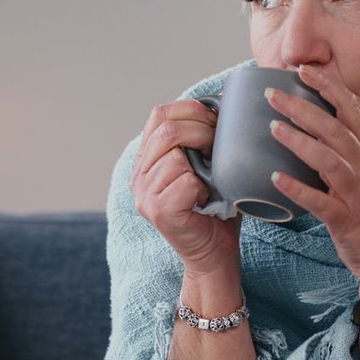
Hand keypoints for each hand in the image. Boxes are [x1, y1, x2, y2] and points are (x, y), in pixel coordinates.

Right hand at [131, 99, 242, 275]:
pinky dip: (204, 187)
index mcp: (147, 159)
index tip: (215, 121)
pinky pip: (185, 181)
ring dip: (204, 163)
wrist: (214, 253)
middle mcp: (138, 175)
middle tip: (220, 147)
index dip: (191, 110)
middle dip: (202, 131)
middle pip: (167, 130)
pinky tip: (207, 199)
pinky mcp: (158, 211)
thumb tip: (218, 105)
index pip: (159, 114)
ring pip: (175, 155)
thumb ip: (198, 139)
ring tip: (213, 179)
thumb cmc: (215, 208)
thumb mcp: (204, 165)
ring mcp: (144, 194)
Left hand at [265, 63, 359, 282]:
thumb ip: (343, 148)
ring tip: (272, 128)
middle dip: (303, 108)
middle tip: (272, 94)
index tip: (302, 70)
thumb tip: (309, 125)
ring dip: (300, 142)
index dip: (328, 87)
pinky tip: (276, 179)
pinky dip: (299, 189)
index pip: (350, 109)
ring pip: (329, 160)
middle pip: (334, 129)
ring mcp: (357, 193)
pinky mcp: (346, 219)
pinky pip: (321, 202)